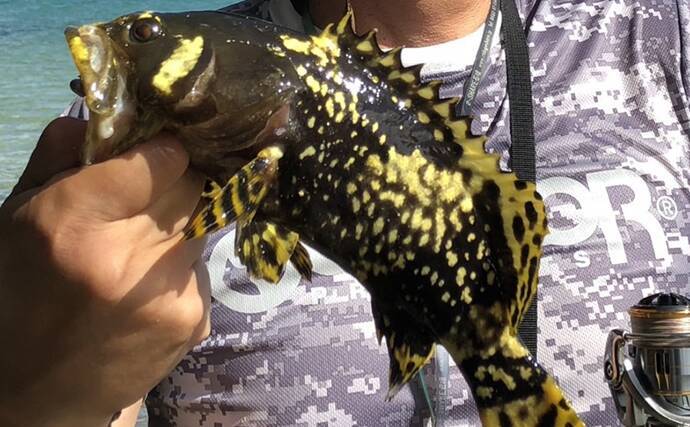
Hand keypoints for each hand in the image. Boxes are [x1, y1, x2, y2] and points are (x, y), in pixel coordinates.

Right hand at [0, 118, 209, 426]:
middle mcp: (128, 257)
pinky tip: (148, 287)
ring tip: (142, 249)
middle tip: (152, 197)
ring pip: (204, 224)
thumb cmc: (22, 291)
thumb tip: (103, 110)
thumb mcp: (20, 217)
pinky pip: (203, 267)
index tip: (158, 155)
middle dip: (177, 183)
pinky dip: (182, 266)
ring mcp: (169, 292)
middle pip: (193, 187)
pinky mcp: (195, 320)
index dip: (164, 152)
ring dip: (180, 225)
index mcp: (74, 221)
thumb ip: (59, 157)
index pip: (163, 159)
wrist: (38, 388)